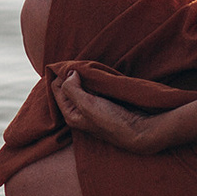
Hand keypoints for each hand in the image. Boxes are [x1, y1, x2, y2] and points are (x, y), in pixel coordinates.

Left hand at [49, 65, 166, 154]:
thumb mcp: (87, 105)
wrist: (140, 130)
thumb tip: (69, 73)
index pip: (57, 89)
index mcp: (70, 114)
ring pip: (82, 86)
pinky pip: (95, 87)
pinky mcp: (105, 103)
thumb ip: (72, 89)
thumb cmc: (112, 121)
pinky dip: (95, 80)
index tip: (73, 66)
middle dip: (72, 75)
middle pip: (69, 87)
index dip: (61, 75)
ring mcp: (93, 107)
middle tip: (82, 65)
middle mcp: (80, 111)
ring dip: (85, 76)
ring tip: (90, 68)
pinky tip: (99, 75)